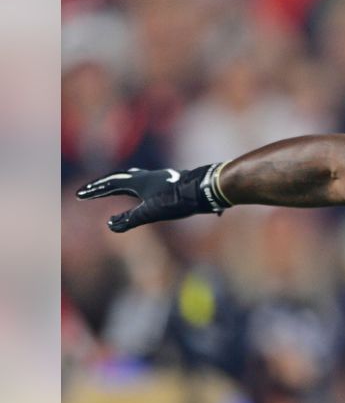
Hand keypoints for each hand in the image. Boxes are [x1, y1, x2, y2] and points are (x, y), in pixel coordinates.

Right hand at [76, 163, 230, 232]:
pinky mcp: (171, 182)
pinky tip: (145, 192)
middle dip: (103, 186)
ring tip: (113, 187)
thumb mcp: (152, 212)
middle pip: (119, 179)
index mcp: (138, 182)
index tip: (79, 195)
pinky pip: (147, 182)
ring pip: (134, 178)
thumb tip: (110, 226)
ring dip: (120, 183)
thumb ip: (131, 219)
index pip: (109, 185)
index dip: (94, 191)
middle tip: (91, 190)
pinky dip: (137, 186)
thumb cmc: (179, 199)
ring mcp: (159, 178)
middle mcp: (146, 176)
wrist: (206, 188)